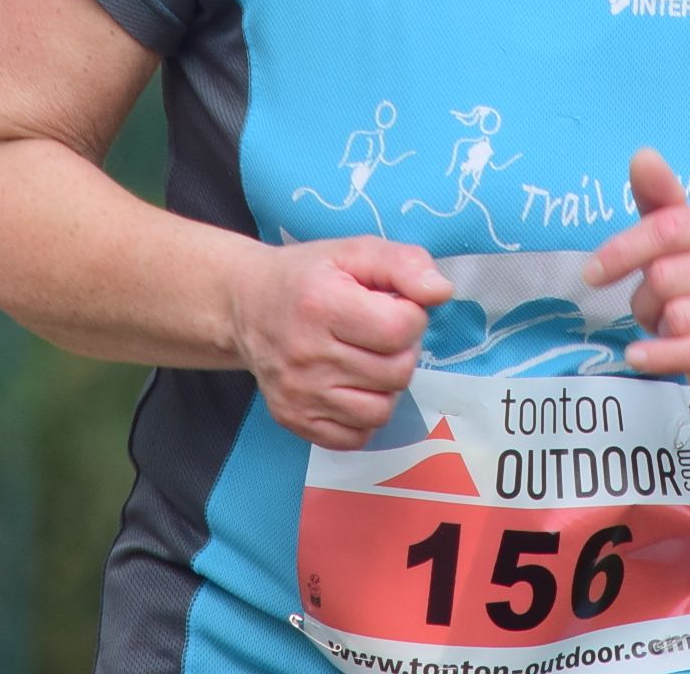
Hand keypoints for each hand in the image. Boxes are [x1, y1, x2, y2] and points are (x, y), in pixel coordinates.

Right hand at [226, 236, 453, 450]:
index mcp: (321, 305)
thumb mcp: (354, 252)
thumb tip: (441, 292)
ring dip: (386, 386)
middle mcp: (306, 355)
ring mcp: (298, 394)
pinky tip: (352, 386)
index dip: (411, 316)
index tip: (392, 306)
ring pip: (381, 410)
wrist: (247, 306)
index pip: (400, 329)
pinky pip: (356, 437)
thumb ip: (403, 264)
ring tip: (368, 360)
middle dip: (401, 351)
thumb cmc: (308, 277)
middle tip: (379, 333)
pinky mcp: (295, 420)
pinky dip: (364, 415)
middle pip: (396, 372)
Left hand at [583, 147, 689, 422]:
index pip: (667, 228)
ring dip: (660, 329)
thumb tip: (642, 155)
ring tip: (676, 332)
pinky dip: (658, 356)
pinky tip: (639, 357)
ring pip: (675, 316)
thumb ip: (661, 204)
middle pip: (664, 276)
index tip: (592, 273)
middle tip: (659, 310)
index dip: (623, 250)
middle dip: (646, 300)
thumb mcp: (688, 244)